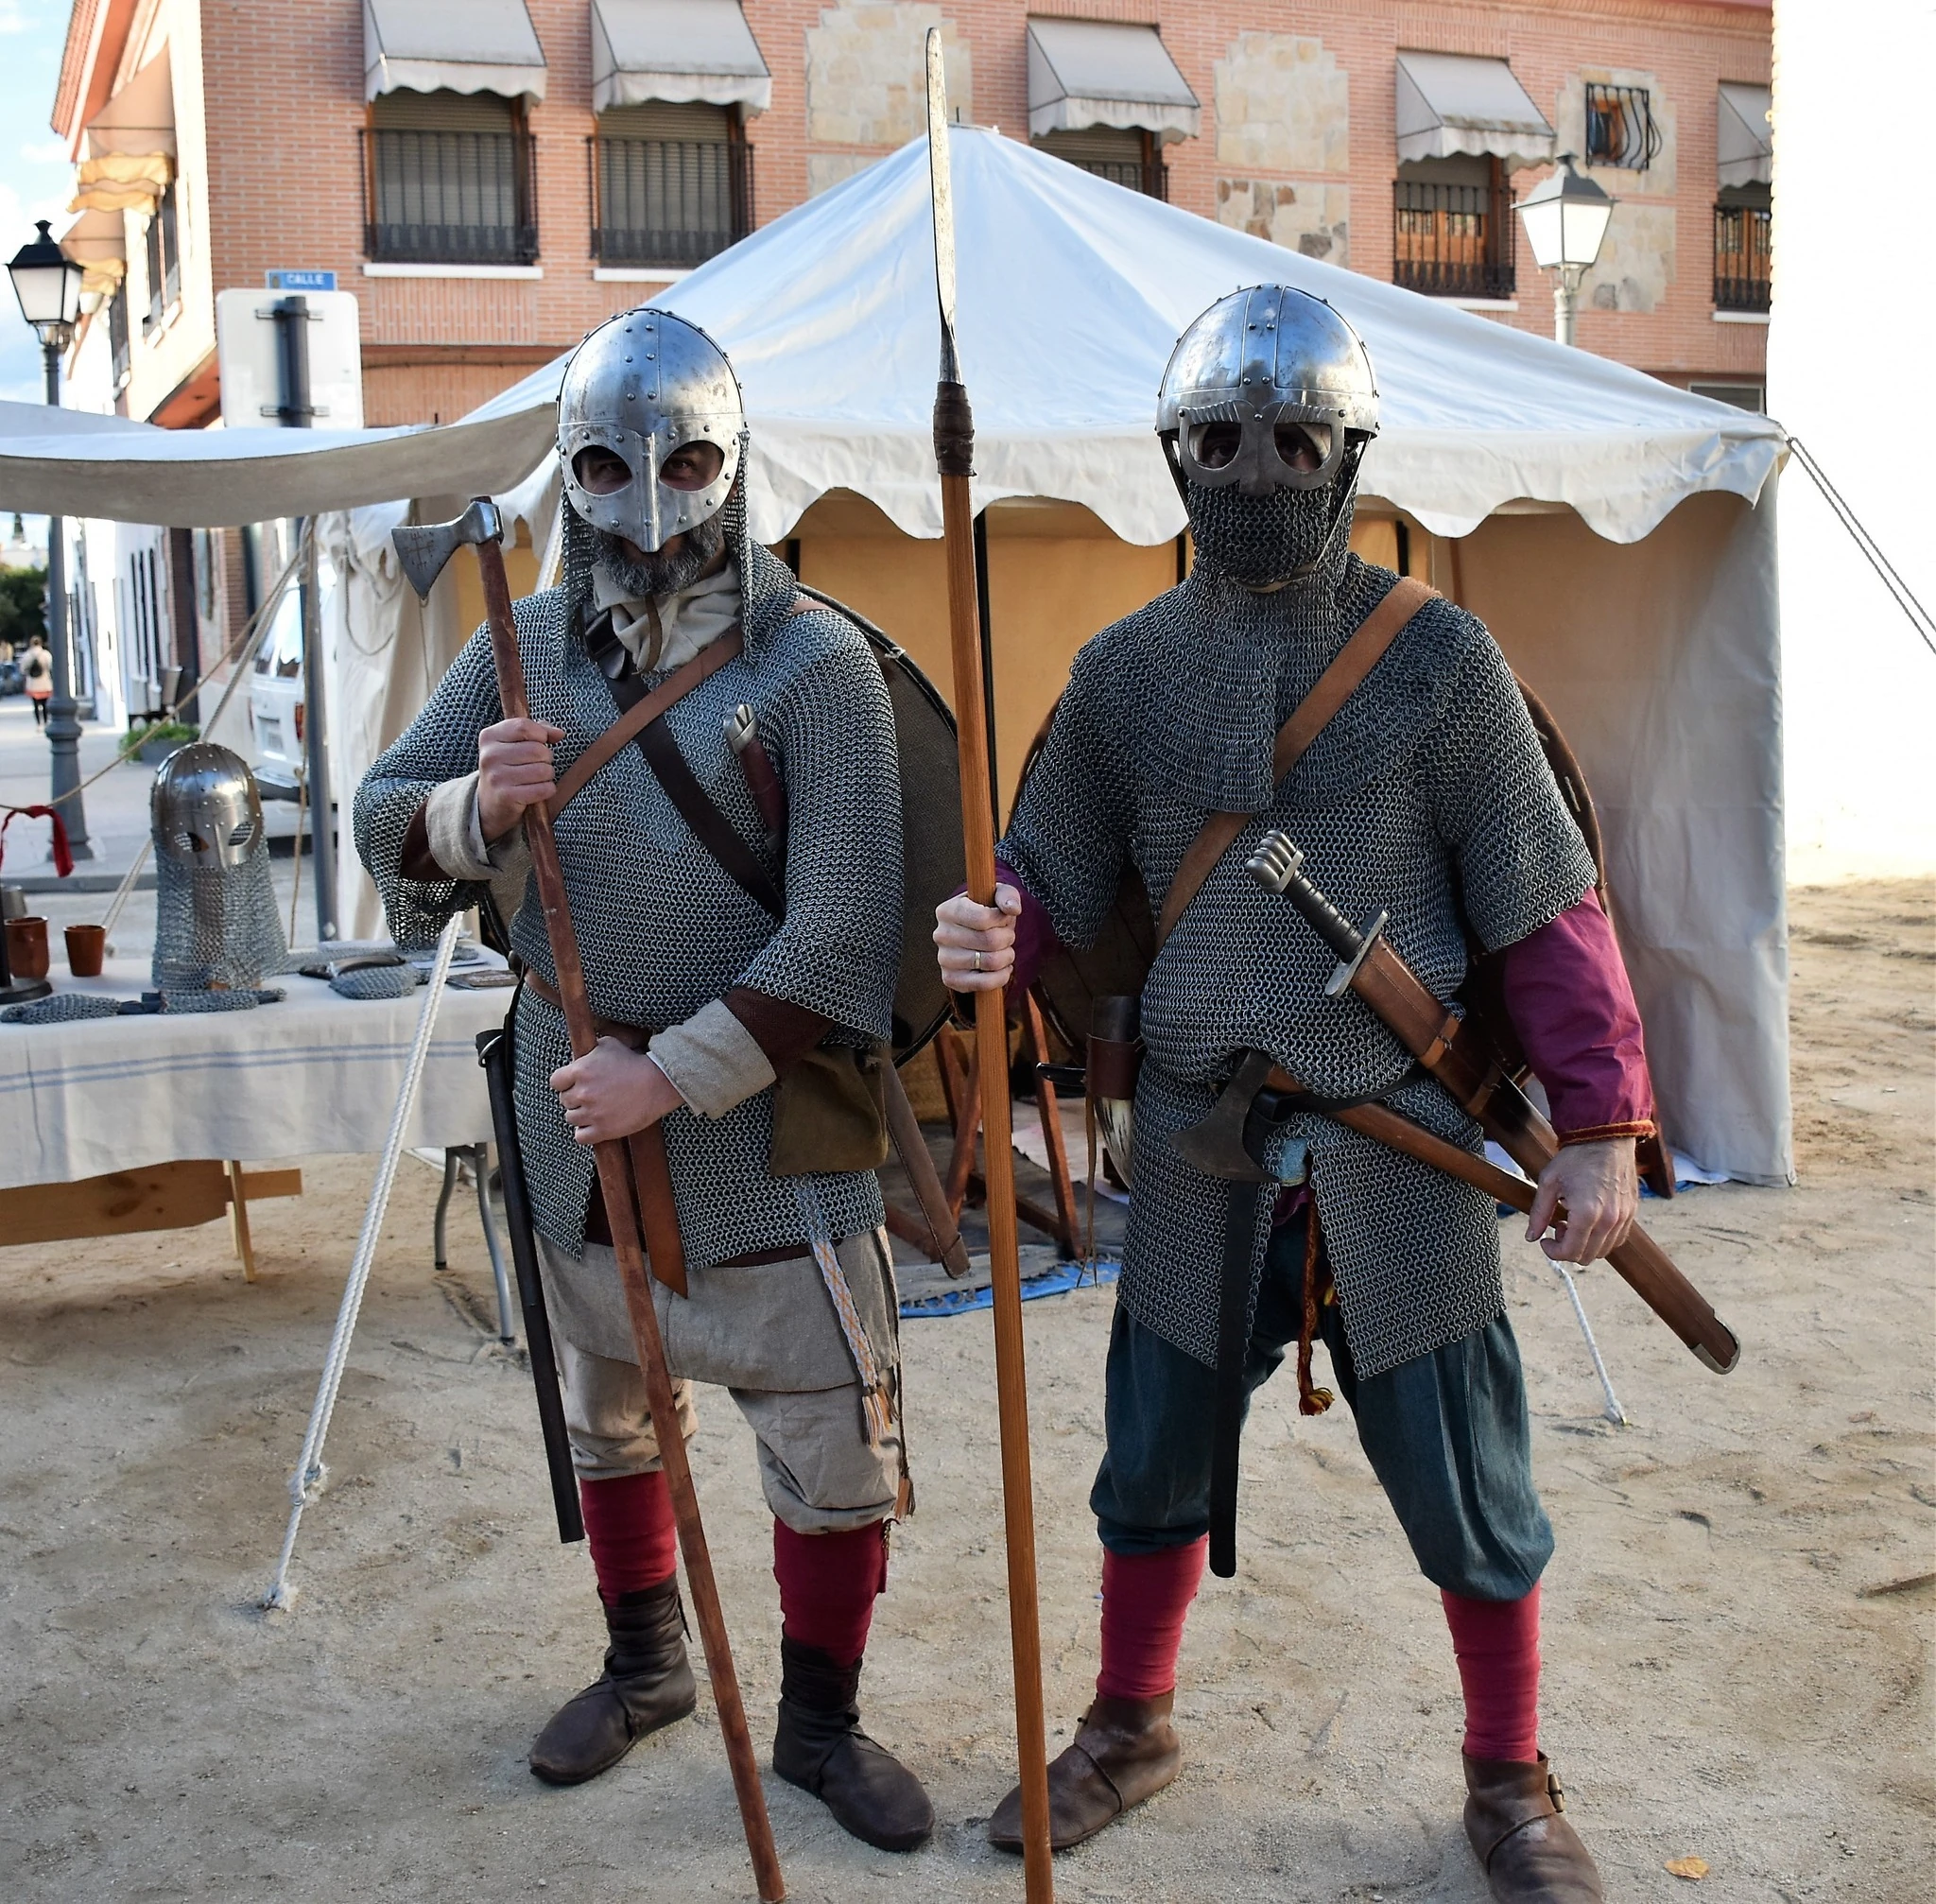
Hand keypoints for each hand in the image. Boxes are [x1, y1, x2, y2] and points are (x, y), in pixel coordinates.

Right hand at [477, 716, 563, 841]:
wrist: (490, 802)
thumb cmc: (508, 767)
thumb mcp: (515, 743)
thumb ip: (538, 731)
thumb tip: (559, 733)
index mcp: (489, 737)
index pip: (524, 726)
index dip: (540, 734)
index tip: (540, 742)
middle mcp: (490, 756)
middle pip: (537, 750)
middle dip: (546, 758)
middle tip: (538, 764)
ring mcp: (496, 777)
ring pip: (543, 770)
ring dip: (548, 775)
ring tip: (537, 778)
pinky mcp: (506, 796)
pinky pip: (543, 789)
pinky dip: (547, 790)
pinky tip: (537, 790)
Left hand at [550, 1039, 684, 1145]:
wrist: (657, 1083)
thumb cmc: (634, 1062)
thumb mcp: (609, 1045)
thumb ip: (589, 1051)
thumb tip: (578, 1057)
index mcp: (580, 1070)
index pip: (555, 1082)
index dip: (564, 1082)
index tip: (574, 1083)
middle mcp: (583, 1092)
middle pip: (564, 1100)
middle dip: (576, 1097)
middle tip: (591, 1095)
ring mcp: (592, 1113)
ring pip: (571, 1118)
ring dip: (581, 1114)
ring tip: (596, 1109)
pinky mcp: (603, 1130)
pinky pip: (580, 1137)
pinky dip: (585, 1132)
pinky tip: (595, 1124)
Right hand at [934, 883, 1020, 990]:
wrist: (974, 935)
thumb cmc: (986, 912)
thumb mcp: (996, 895)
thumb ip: (1007, 895)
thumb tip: (1012, 909)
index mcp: (947, 910)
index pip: (983, 918)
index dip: (1002, 920)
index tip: (1004, 918)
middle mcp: (941, 935)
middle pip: (990, 941)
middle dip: (1008, 938)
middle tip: (1007, 936)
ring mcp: (943, 959)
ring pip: (990, 962)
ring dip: (1007, 957)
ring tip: (1005, 950)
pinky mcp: (950, 979)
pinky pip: (984, 984)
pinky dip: (1001, 977)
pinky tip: (1003, 968)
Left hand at [1525, 1137, 1638, 1263]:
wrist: (1605, 1137)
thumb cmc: (1576, 1157)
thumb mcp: (1549, 1182)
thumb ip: (1538, 1213)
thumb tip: (1530, 1237)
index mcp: (1587, 1214)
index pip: (1571, 1252)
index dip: (1553, 1252)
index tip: (1544, 1240)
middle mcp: (1609, 1220)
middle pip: (1587, 1256)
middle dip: (1567, 1248)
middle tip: (1558, 1226)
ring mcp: (1624, 1217)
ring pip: (1604, 1251)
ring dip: (1585, 1244)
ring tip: (1573, 1222)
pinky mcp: (1632, 1212)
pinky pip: (1618, 1238)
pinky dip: (1602, 1238)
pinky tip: (1590, 1221)